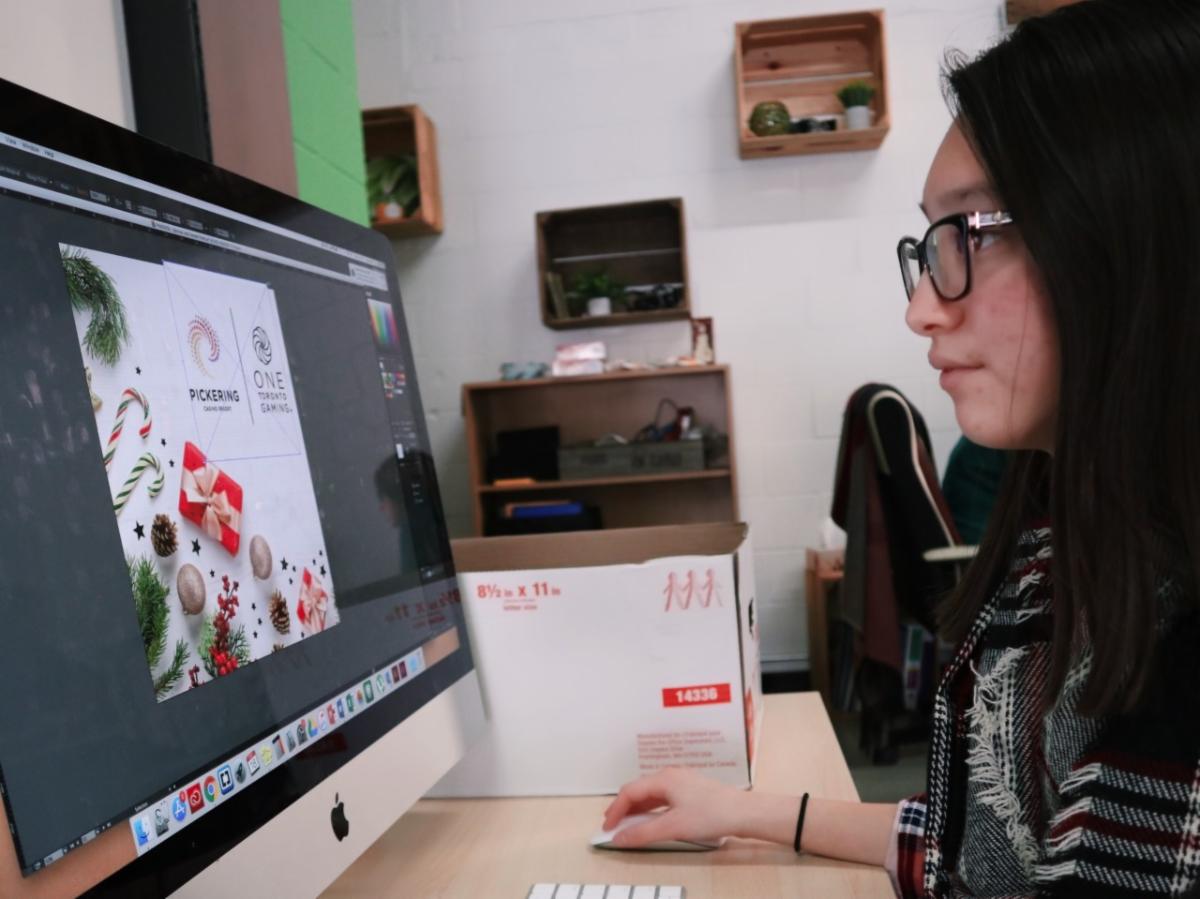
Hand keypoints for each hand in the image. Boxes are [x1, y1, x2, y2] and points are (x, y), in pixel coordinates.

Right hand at [602, 767, 745, 847]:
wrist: (743, 813)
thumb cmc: (712, 814)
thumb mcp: (673, 827)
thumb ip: (643, 833)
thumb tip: (620, 838)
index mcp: (664, 779)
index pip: (629, 792)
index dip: (615, 810)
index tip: (607, 828)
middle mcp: (671, 775)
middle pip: (639, 790)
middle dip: (624, 808)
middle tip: (613, 825)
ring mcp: (682, 782)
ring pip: (651, 794)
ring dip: (638, 809)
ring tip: (630, 825)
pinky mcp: (691, 790)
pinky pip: (663, 797)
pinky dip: (652, 809)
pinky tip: (653, 820)